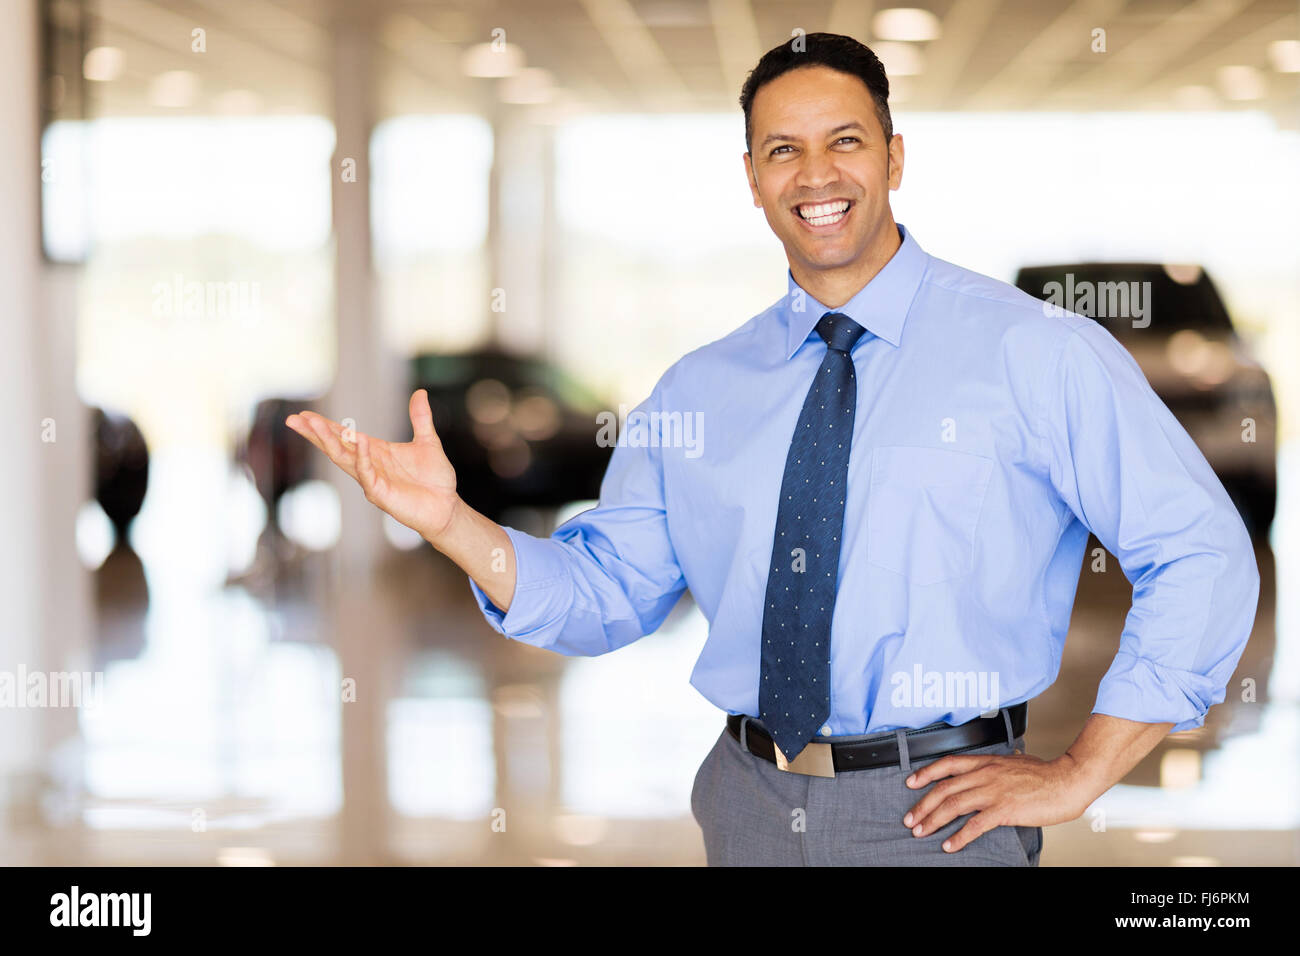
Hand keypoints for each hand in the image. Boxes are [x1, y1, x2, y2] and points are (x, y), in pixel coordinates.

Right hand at [285, 389, 459, 541]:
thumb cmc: (435, 479)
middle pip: (335, 447)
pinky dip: (362, 456)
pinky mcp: (380, 494)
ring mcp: (372, 481)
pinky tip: (358, 439)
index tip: (304, 415)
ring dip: (330, 442)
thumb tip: (420, 392)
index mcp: (375, 452)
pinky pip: (367, 473)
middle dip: (315, 433)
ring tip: (313, 425)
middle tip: (295, 419)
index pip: (344, 437)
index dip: (325, 426)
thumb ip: (420, 418)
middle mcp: (368, 466)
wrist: (447, 508)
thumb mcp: (428, 442)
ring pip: (344, 459)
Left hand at [901, 751, 1092, 852]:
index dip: (926, 773)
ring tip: (920, 832)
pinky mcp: (1004, 809)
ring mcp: (993, 791)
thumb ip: (999, 765)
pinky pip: (975, 825)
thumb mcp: (1015, 761)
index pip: (948, 763)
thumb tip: (994, 765)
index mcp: (986, 762)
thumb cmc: (1045, 773)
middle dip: (922, 805)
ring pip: (953, 805)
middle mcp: (985, 774)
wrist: (1068, 780)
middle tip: (910, 819)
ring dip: (933, 820)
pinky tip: (949, 845)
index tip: (910, 782)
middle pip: (944, 788)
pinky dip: (959, 836)